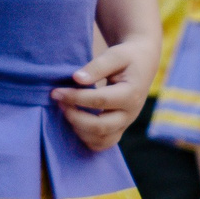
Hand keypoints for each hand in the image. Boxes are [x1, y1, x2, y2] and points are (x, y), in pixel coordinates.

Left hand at [53, 35, 157, 151]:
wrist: (143, 63)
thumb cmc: (127, 57)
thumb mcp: (115, 55)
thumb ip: (97, 67)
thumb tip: (76, 79)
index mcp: (131, 94)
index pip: (99, 101)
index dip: (75, 97)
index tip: (56, 91)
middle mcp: (130, 114)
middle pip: (100, 127)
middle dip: (74, 117)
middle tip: (59, 102)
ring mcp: (125, 124)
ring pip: (101, 140)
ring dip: (78, 129)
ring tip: (66, 110)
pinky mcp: (119, 128)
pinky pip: (102, 143)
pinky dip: (86, 138)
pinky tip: (74, 122)